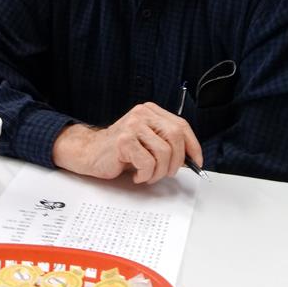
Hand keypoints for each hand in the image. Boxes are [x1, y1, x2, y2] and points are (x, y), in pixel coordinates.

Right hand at [52, 103, 202, 184]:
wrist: (90, 153)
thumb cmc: (120, 151)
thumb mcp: (146, 141)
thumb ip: (166, 143)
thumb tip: (191, 158)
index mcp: (150, 111)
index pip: (181, 125)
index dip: (193, 146)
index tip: (197, 161)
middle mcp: (142, 114)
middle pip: (176, 137)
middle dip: (177, 161)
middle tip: (167, 173)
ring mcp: (132, 125)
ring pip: (164, 152)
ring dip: (159, 171)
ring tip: (148, 174)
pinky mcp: (124, 141)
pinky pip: (148, 163)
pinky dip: (145, 174)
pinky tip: (136, 174)